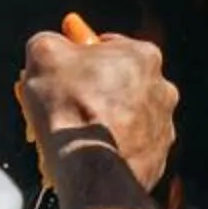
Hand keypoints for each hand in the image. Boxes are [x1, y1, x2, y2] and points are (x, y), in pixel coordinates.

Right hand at [19, 30, 176, 191]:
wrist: (89, 167)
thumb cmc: (69, 105)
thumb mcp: (44, 53)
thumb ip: (49, 41)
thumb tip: (49, 46)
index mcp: (143, 56)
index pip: (109, 47)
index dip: (80, 57)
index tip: (62, 69)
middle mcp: (163, 90)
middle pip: (117, 84)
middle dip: (91, 91)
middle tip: (61, 102)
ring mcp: (162, 128)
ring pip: (123, 119)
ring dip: (100, 123)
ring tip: (69, 134)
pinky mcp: (156, 161)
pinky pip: (127, 150)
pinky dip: (108, 151)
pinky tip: (84, 155)